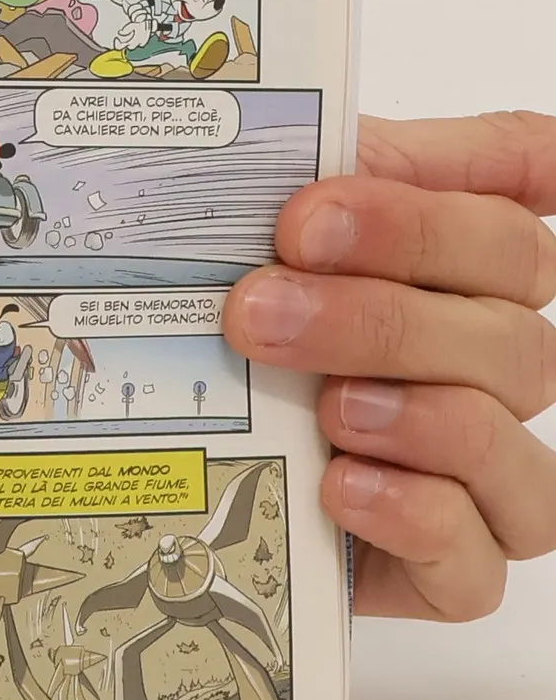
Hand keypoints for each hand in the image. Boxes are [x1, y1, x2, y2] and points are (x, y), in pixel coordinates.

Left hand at [224, 112, 555, 619]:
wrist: (177, 489)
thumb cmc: (219, 342)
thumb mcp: (235, 242)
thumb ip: (286, 178)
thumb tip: (293, 135)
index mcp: (451, 257)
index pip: (525, 180)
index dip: (484, 176)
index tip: (331, 201)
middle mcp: (487, 354)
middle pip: (509, 318)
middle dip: (381, 311)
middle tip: (259, 310)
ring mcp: (478, 465)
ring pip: (509, 434)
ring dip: (418, 415)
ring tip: (325, 408)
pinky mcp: (447, 565)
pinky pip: (481, 556)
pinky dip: (419, 516)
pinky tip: (346, 487)